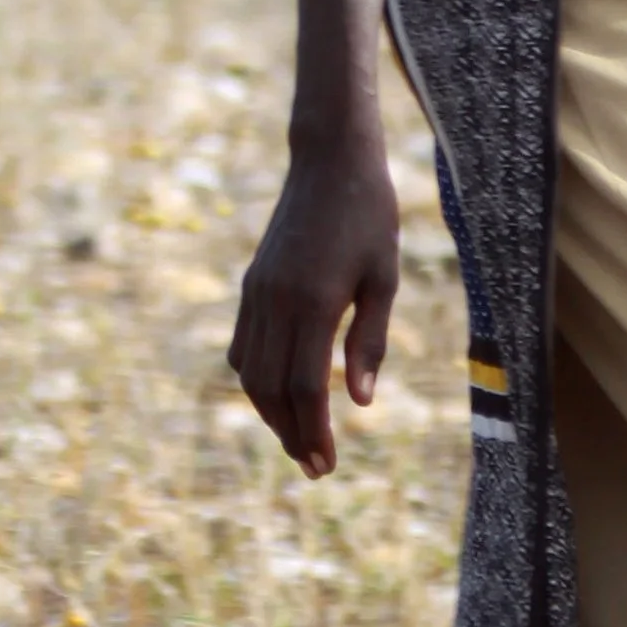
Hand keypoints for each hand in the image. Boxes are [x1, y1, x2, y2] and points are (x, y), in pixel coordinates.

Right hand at [229, 130, 400, 478]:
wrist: (329, 160)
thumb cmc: (370, 215)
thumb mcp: (383, 277)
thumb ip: (370, 341)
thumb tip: (358, 402)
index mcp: (314, 301)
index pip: (305, 386)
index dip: (314, 431)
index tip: (327, 465)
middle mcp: (276, 300)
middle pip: (271, 389)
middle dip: (291, 434)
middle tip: (315, 466)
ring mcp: (257, 292)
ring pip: (251, 372)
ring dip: (271, 413)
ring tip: (299, 439)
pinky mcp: (251, 284)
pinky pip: (243, 347)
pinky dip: (257, 380)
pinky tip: (279, 395)